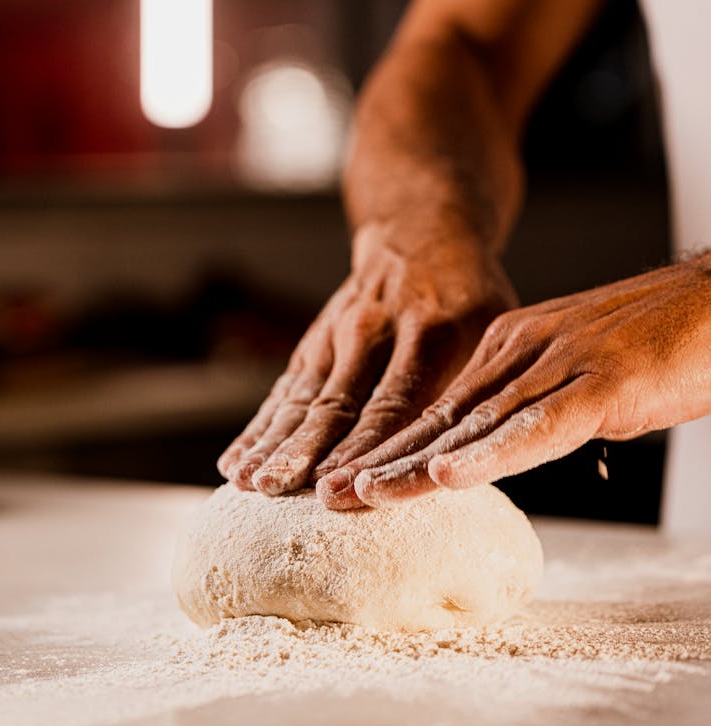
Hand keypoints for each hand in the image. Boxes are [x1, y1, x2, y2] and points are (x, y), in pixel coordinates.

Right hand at [217, 220, 516, 502]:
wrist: (420, 235)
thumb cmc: (468, 300)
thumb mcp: (492, 328)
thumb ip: (479, 387)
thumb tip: (473, 462)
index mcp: (431, 329)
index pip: (395, 400)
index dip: (366, 447)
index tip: (344, 487)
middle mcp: (375, 329)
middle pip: (337, 400)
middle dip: (305, 448)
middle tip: (278, 490)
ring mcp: (337, 333)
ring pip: (302, 396)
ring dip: (273, 442)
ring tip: (248, 483)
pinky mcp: (314, 342)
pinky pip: (284, 389)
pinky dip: (259, 427)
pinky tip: (234, 462)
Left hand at [315, 253, 710, 506]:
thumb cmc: (658, 340)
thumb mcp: (577, 375)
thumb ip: (536, 405)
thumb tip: (504, 446)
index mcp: (514, 346)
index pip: (441, 408)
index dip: (390, 448)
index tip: (347, 481)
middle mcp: (523, 350)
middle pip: (440, 416)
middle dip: (380, 460)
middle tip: (324, 495)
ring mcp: (559, 363)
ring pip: (474, 423)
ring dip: (413, 464)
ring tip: (359, 495)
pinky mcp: (600, 383)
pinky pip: (535, 426)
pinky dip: (489, 455)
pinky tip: (446, 477)